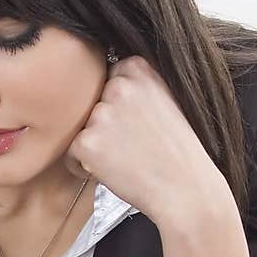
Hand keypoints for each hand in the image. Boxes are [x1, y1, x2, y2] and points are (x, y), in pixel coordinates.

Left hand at [63, 55, 224, 225]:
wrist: (186, 188)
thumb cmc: (178, 151)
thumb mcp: (167, 99)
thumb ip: (137, 85)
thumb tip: (106, 82)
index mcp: (139, 67)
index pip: (107, 78)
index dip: (116, 105)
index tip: (132, 123)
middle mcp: (119, 85)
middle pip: (90, 102)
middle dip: (102, 124)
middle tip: (128, 145)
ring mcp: (101, 113)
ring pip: (81, 127)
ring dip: (94, 144)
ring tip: (123, 159)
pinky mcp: (87, 142)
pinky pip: (71, 152)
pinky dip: (83, 166)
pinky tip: (111, 172)